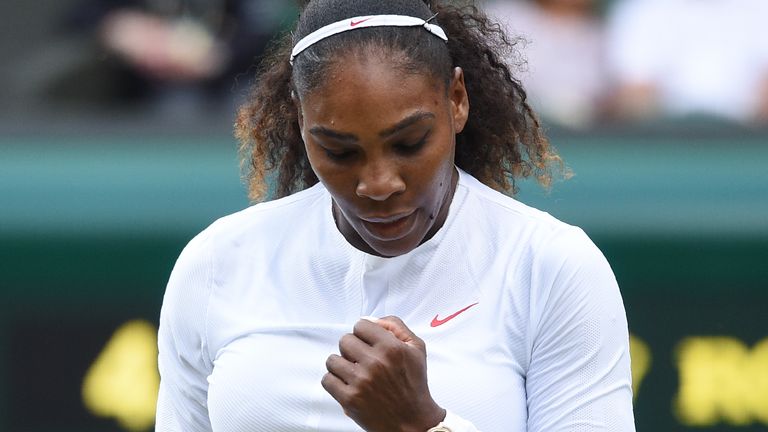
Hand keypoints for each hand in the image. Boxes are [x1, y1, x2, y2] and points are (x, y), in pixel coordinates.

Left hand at [322, 316, 445, 431]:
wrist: (413, 422)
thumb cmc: (414, 385)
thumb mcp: (416, 349)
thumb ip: (396, 327)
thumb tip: (371, 319)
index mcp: (391, 348)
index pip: (360, 325)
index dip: (363, 333)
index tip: (367, 343)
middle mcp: (375, 363)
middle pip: (344, 340)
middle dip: (352, 348)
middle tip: (361, 359)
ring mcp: (361, 381)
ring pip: (332, 359)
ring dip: (341, 365)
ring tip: (353, 372)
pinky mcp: (350, 399)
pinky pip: (327, 380)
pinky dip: (334, 381)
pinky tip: (347, 384)